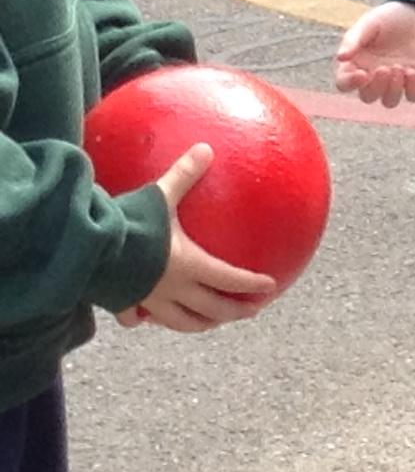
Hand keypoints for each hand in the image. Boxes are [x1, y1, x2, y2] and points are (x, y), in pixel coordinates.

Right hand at [117, 145, 276, 331]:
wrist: (87, 248)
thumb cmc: (129, 223)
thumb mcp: (161, 195)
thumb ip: (184, 174)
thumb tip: (206, 147)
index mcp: (190, 265)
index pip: (230, 279)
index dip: (252, 285)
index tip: (270, 288)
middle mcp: (173, 288)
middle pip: (211, 309)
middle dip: (234, 312)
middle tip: (251, 311)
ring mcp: (147, 300)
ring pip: (180, 322)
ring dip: (200, 324)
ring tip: (212, 322)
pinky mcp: (121, 303)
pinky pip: (136, 317)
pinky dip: (144, 320)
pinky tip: (143, 320)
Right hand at [333, 1, 414, 105]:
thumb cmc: (388, 18)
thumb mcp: (369, 24)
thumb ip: (354, 40)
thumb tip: (340, 57)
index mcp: (356, 64)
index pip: (344, 84)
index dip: (350, 84)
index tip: (361, 74)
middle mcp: (373, 77)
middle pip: (367, 97)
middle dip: (376, 87)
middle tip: (385, 68)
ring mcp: (394, 81)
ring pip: (388, 101)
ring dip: (393, 90)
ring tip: (399, 67)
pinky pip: (412, 96)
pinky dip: (412, 89)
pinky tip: (413, 72)